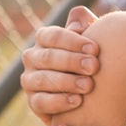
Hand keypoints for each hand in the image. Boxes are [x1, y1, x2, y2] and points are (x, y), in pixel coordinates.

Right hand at [22, 5, 98, 124]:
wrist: (92, 93)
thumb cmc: (91, 58)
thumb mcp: (91, 39)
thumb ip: (85, 23)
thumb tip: (76, 26)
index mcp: (44, 39)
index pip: (52, 36)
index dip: (73, 41)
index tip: (95, 49)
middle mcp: (32, 58)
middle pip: (47, 57)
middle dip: (72, 62)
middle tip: (94, 67)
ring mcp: (30, 81)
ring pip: (42, 80)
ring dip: (66, 82)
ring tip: (88, 86)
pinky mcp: (33, 102)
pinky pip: (40, 102)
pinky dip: (58, 102)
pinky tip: (77, 101)